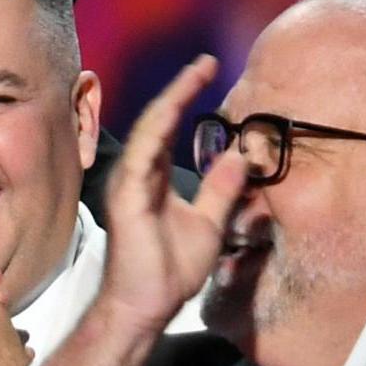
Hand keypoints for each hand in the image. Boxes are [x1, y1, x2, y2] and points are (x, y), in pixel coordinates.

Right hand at [94, 54, 245, 339]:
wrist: (146, 304)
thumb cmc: (168, 270)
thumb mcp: (210, 222)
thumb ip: (220, 189)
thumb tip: (238, 155)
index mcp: (154, 178)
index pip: (169, 129)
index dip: (187, 98)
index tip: (211, 71)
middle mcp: (138, 175)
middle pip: (158, 120)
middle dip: (181, 88)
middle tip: (207, 61)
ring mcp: (129, 184)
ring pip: (150, 130)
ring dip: (172, 99)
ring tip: (195, 73)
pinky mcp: (127, 197)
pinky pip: (143, 154)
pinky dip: (159, 128)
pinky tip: (175, 106)